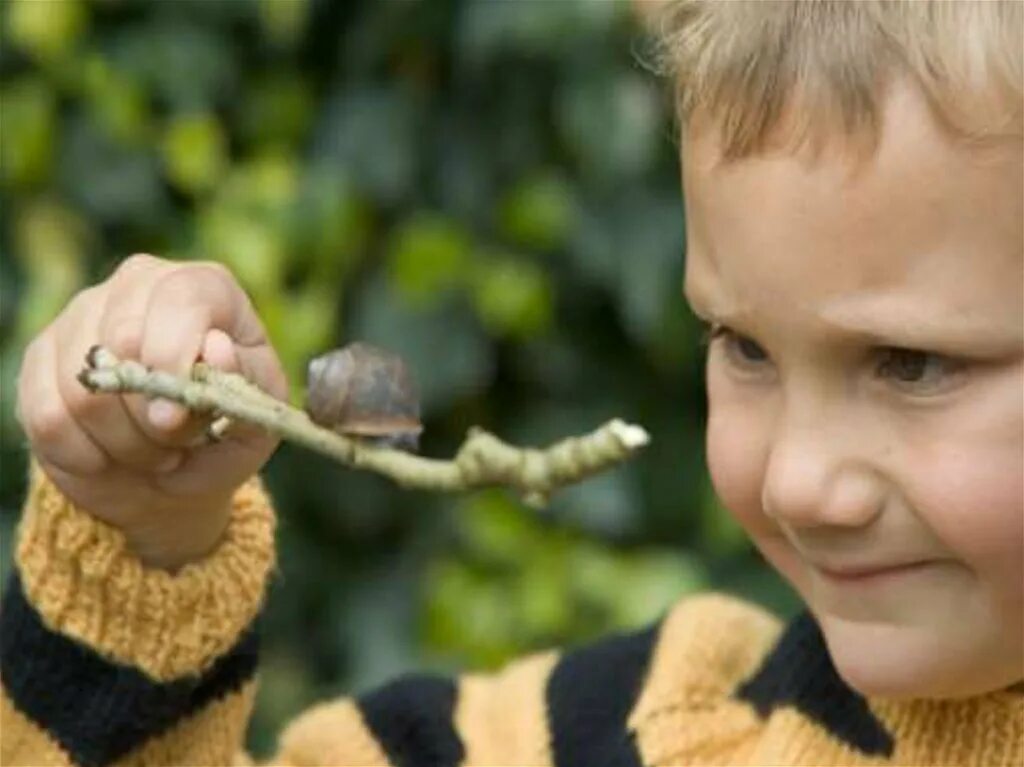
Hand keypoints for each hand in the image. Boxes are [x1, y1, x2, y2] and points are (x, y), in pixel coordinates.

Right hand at [15, 254, 288, 570]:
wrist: (173, 469)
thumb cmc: (224, 435)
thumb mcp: (253, 419)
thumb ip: (243, 385)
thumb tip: (216, 348)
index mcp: (203, 288)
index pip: (181, 298)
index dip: (175, 356)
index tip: (178, 416)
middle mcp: (139, 285)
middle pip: (123, 340)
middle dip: (151, 414)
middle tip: (174, 444)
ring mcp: (83, 315)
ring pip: (82, 386)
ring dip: (122, 442)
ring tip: (152, 452)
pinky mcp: (41, 358)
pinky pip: (48, 416)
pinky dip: (84, 455)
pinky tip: (109, 457)